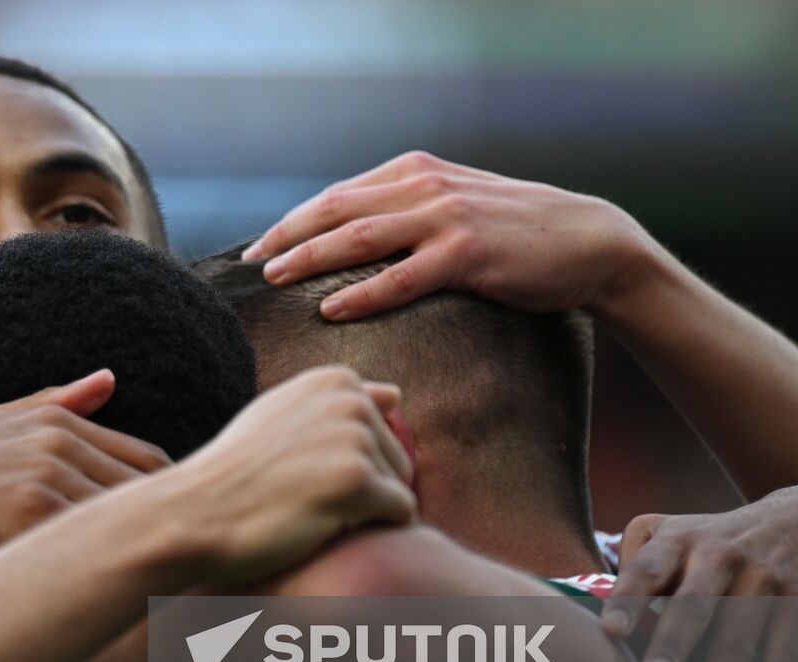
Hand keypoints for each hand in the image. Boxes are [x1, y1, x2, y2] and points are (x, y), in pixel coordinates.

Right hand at [0, 369, 170, 589]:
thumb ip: (50, 404)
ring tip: (166, 599)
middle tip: (179, 573)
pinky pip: (98, 549)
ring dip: (151, 558)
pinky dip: (119, 575)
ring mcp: (46, 478)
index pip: (150, 464)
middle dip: (166, 534)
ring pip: (129, 523)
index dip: (164, 508)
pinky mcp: (31, 518)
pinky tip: (124, 601)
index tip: (164, 541)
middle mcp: (57, 443)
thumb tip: (110, 379)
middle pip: (149, 496)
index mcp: (56, 423)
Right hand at [173, 366, 415, 582]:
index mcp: (333, 380)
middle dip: (362, 490)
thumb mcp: (282, 418)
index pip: (383, 434)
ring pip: (399, 490)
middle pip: (398, 462)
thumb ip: (337, 404)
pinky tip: (320, 524)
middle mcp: (348, 400)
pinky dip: (369, 530)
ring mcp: (354, 438)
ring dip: (362, 512)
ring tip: (307, 507)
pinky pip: (401, 515)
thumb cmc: (236, 473)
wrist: (196, 513)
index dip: (346, 466)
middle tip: (300, 494)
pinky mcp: (357, 480)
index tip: (300, 471)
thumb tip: (397, 393)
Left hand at [242, 151, 661, 320]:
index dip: (293, 221)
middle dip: (286, 237)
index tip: (260, 246)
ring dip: (309, 259)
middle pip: (335, 210)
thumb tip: (348, 237)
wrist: (590, 243)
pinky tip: (332, 309)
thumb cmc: (514, 232)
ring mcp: (445, 218)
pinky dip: (362, 293)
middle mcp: (424, 187)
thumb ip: (405, 211)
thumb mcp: (453, 205)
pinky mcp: (467, 254)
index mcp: (414, 172)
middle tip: (251, 265)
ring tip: (274, 279)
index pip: (337, 195)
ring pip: (358, 238)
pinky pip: (401, 277)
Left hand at [603, 487, 797, 661]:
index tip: (609, 633)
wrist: (796, 519)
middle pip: (694, 607)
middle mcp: (721, 559)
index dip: (628, 599)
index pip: (647, 569)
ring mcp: (765, 586)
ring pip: (738, 648)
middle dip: (675, 647)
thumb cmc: (708, 539)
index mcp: (679, 540)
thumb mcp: (670, 529)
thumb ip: (634, 564)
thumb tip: (598, 615)